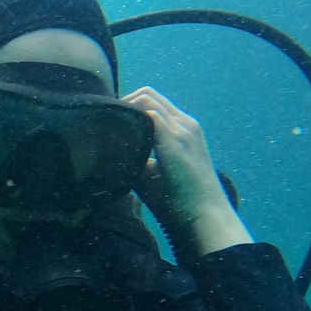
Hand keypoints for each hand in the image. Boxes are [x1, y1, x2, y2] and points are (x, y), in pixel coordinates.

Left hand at [123, 88, 250, 256]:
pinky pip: (150, 115)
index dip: (128, 107)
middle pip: (148, 94)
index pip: (153, 101)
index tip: (110, 123)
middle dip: (122, 104)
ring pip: (147, 99)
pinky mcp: (176, 142)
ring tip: (107, 128)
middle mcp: (185, 124)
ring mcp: (183, 130)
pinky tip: (115, 136)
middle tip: (105, 123)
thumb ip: (137, 155)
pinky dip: (130, 119)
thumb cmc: (179, 200)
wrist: (205, 216)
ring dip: (124, 110)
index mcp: (184, 129)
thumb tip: (108, 149)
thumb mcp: (154, 172)